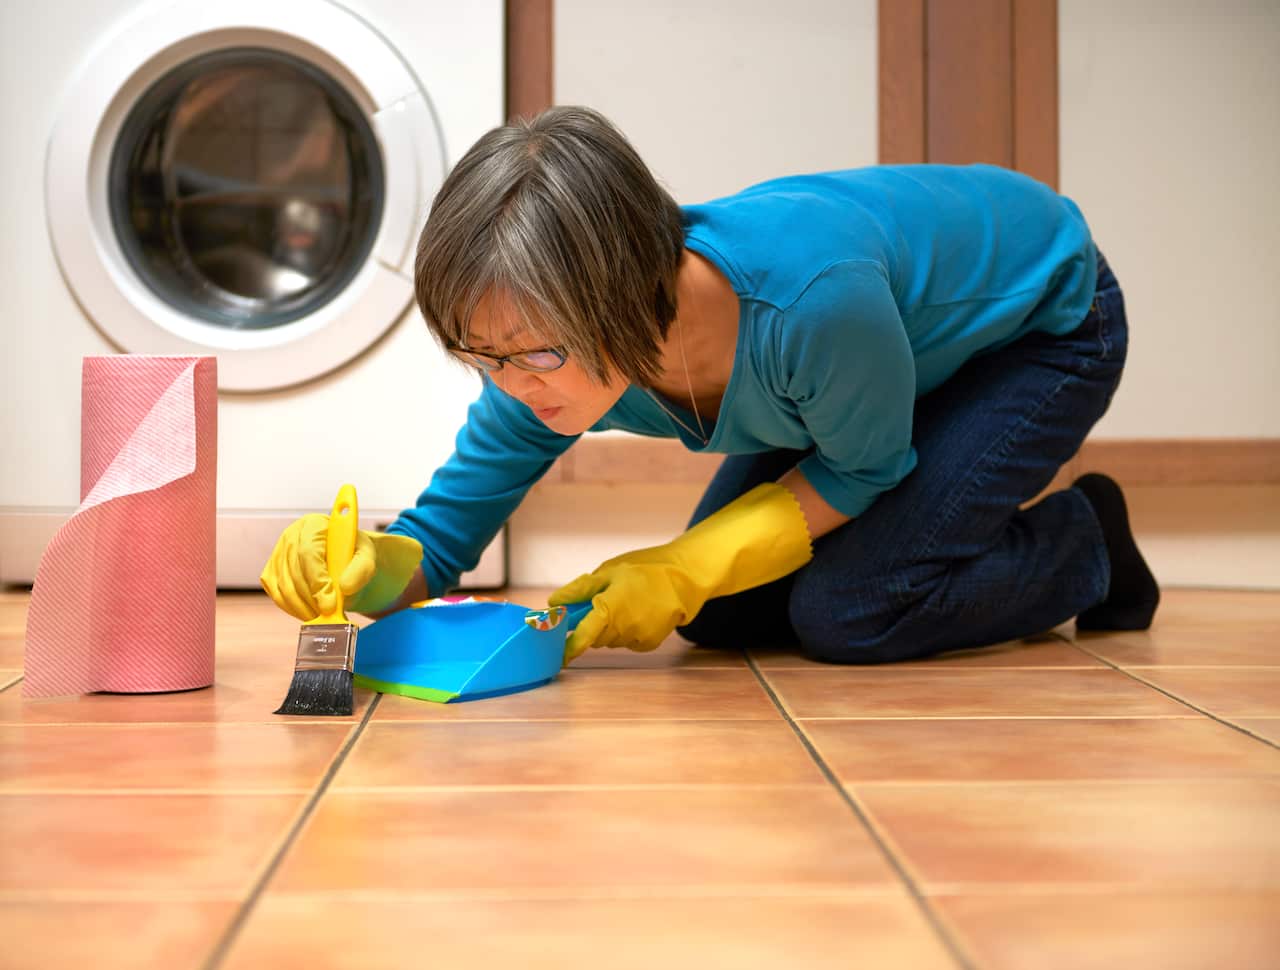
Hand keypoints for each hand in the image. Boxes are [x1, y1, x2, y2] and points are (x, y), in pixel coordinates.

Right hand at [260, 514, 422, 621]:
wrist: (347, 563)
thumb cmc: (355, 556)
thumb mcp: (367, 558)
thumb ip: (360, 570)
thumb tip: (345, 587)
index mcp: (313, 524)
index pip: (309, 552)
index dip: (318, 580)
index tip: (330, 603)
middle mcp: (291, 536)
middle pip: (294, 572)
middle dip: (313, 598)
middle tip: (331, 614)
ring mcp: (278, 555)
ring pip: (284, 587)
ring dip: (305, 607)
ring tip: (325, 615)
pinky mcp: (271, 573)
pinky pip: (278, 596)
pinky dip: (295, 609)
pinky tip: (313, 612)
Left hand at [549, 483, 812, 662]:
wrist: (686, 577)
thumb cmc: (646, 569)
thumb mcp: (609, 572)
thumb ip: (580, 590)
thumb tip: (554, 603)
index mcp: (608, 609)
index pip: (580, 638)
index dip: (566, 648)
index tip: (556, 655)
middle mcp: (622, 629)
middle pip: (594, 637)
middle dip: (591, 624)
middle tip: (600, 601)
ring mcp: (637, 639)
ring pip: (611, 639)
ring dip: (610, 626)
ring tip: (625, 601)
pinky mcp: (649, 643)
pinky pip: (627, 641)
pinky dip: (626, 629)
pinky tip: (639, 611)